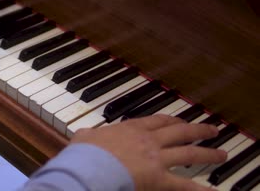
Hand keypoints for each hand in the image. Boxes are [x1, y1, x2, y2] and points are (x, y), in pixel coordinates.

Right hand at [71, 114, 226, 190]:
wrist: (90, 166)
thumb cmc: (85, 152)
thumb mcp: (84, 136)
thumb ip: (89, 134)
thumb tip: (84, 134)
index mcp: (131, 128)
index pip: (157, 121)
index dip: (171, 120)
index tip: (180, 120)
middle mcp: (149, 140)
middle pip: (179, 132)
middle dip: (197, 131)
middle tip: (212, 131)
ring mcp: (156, 158)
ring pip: (188, 153)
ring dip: (208, 153)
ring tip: (221, 155)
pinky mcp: (158, 178)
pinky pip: (184, 185)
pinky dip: (199, 189)